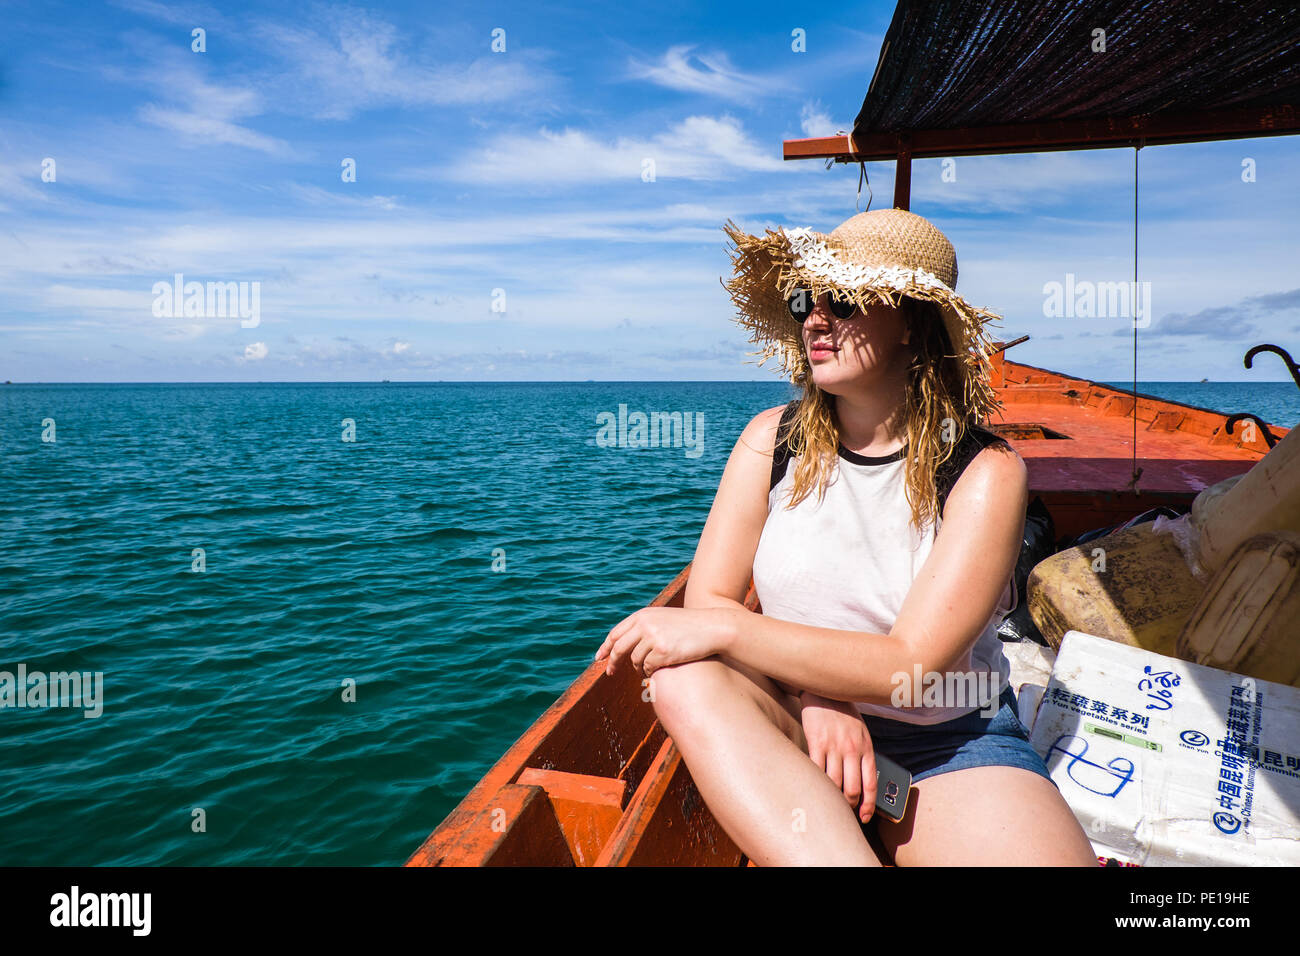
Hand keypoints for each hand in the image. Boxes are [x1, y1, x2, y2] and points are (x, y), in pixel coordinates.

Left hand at [594, 606, 733, 677]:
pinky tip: (661, 668)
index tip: (599, 658)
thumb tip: (625, 644)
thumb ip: (644, 627)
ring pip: (635, 661)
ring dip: (639, 668)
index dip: (606, 647)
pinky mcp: (662, 652)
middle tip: (610, 673)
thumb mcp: (663, 619)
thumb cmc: (689, 626)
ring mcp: (653, 638)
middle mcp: (644, 624)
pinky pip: (648, 668)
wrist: (712, 627)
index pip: (616, 633)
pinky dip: (651, 672)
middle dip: (612, 662)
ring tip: (650, 668)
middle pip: (619, 648)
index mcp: (643, 615)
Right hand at [799, 692, 877, 822]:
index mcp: (866, 747)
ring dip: (831, 796)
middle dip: (848, 805)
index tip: (864, 817)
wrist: (825, 690)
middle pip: (852, 789)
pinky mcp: (816, 742)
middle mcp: (852, 749)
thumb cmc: (842, 712)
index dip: (868, 805)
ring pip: (834, 783)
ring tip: (828, 800)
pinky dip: (816, 782)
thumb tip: (860, 779)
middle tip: (843, 810)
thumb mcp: (860, 731)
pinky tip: (814, 786)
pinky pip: (817, 769)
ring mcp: (834, 746)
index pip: (871, 783)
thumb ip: (861, 753)